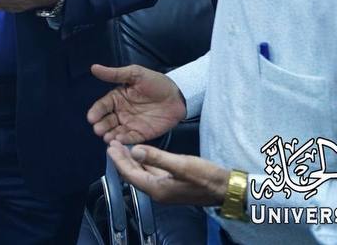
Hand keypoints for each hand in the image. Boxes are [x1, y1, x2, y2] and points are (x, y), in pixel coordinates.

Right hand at [87, 63, 186, 142]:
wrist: (178, 96)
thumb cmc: (156, 82)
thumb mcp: (135, 74)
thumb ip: (114, 74)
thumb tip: (94, 68)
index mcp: (117, 98)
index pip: (103, 106)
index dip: (96, 112)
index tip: (91, 118)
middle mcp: (121, 112)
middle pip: (107, 121)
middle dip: (101, 126)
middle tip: (98, 130)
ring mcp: (131, 124)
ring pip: (116, 131)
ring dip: (110, 135)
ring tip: (107, 138)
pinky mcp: (142, 134)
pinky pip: (131, 138)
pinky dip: (124, 140)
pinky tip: (120, 141)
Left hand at [107, 142, 230, 205]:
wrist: (226, 188)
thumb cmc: (206, 177)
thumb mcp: (182, 165)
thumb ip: (157, 157)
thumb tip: (135, 150)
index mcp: (157, 189)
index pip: (130, 174)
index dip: (118, 160)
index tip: (110, 146)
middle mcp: (158, 191)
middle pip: (133, 174)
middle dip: (122, 159)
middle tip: (113, 144)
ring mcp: (165, 189)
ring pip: (142, 173)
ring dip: (132, 160)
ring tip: (123, 146)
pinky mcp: (172, 184)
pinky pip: (152, 173)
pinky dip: (144, 162)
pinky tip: (143, 154)